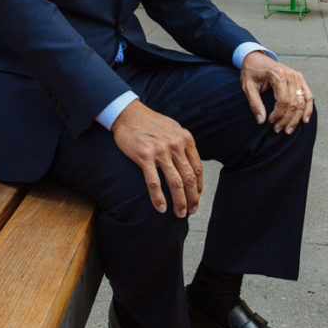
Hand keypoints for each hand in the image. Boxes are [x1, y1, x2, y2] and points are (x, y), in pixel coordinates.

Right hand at [111, 100, 202, 216]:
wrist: (129, 113)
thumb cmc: (150, 122)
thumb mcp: (173, 129)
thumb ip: (183, 144)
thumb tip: (190, 163)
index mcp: (185, 139)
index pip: (197, 168)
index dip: (199, 186)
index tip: (196, 197)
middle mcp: (175, 145)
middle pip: (189, 178)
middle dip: (192, 198)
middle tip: (191, 211)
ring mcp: (160, 151)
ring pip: (175, 183)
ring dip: (180, 202)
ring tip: (180, 214)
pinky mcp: (144, 156)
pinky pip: (154, 182)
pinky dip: (158, 198)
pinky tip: (161, 208)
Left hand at [240, 50, 313, 134]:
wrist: (256, 58)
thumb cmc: (251, 71)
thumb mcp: (248, 87)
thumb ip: (255, 104)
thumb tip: (261, 121)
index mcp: (278, 75)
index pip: (283, 101)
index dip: (279, 114)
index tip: (270, 121)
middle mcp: (291, 75)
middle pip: (294, 103)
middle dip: (287, 119)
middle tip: (278, 129)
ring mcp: (297, 77)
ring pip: (302, 102)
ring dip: (297, 118)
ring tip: (289, 129)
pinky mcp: (300, 79)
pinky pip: (308, 95)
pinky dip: (308, 108)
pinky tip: (304, 119)